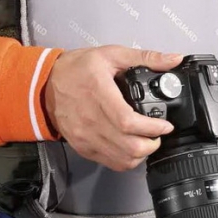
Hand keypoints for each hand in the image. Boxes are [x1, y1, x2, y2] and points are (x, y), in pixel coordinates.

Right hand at [44, 46, 182, 170]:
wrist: (44, 86)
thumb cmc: (76, 69)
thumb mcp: (110, 55)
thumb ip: (145, 57)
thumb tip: (173, 59)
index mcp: (99, 94)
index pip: (128, 122)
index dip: (151, 128)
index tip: (164, 125)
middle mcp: (91, 120)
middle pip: (128, 146)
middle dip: (152, 144)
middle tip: (158, 134)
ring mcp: (86, 137)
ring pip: (122, 159)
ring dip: (141, 154)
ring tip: (147, 141)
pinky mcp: (83, 147)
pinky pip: (110, 163)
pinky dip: (127, 160)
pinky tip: (132, 148)